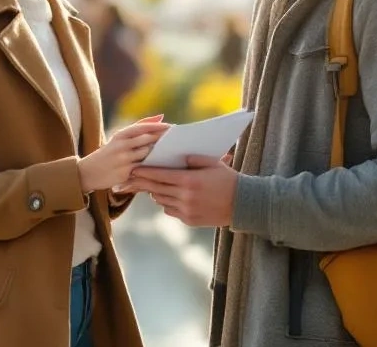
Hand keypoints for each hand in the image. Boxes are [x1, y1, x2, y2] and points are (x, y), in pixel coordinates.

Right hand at [78, 116, 169, 192]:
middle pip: (147, 140)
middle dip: (163, 139)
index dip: (159, 127)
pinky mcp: (125, 173)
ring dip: (161, 153)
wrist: (88, 172)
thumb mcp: (119, 138)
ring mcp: (123, 159)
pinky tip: (164, 166)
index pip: (143, 127)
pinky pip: (144, 169)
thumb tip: (161, 116)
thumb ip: (140, 126)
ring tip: (173, 153)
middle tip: (178, 140)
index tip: (173, 127)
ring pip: (147, 154)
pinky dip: (154, 166)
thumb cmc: (109, 153)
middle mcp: (121, 145)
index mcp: (120, 134)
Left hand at [121, 154, 239, 227]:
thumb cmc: (229, 180)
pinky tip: (167, 196)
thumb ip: (194, 159)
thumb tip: (178, 156)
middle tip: (132, 178)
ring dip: (155, 192)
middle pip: (157, 189)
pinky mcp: (189, 220)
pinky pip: (171, 210)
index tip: (134, 169)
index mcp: (189, 180)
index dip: (145, 172)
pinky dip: (167, 203)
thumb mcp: (213, 164)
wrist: (244, 205)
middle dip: (144, 182)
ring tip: (150, 186)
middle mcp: (185, 197)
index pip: (160, 175)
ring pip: (162, 201)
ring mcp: (186, 210)